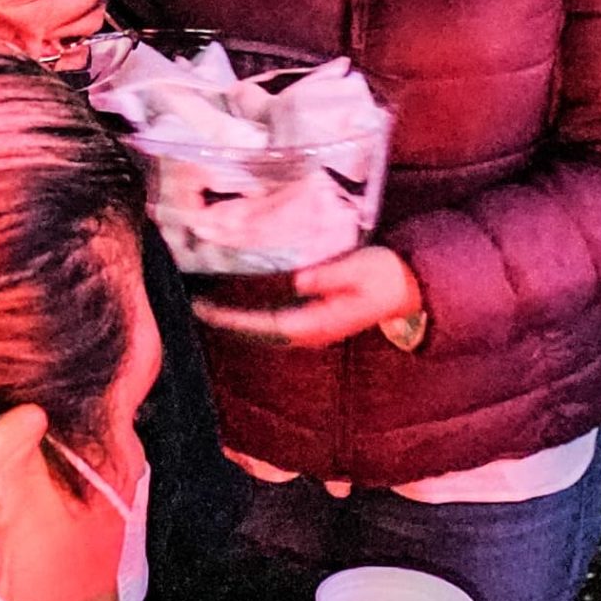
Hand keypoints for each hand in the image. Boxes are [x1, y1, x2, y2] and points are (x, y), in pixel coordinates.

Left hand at [193, 246, 420, 348]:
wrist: (410, 287)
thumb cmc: (385, 275)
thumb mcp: (359, 269)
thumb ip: (328, 276)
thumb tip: (298, 280)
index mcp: (316, 323)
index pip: (263, 325)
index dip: (231, 319)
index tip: (204, 307)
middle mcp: (309, 332)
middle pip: (256, 331)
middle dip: (223, 320)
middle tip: (190, 302)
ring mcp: (310, 328)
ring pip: (262, 329)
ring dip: (233, 319)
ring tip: (202, 301)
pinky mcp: (311, 319)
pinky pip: (271, 320)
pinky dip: (248, 314)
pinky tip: (232, 301)